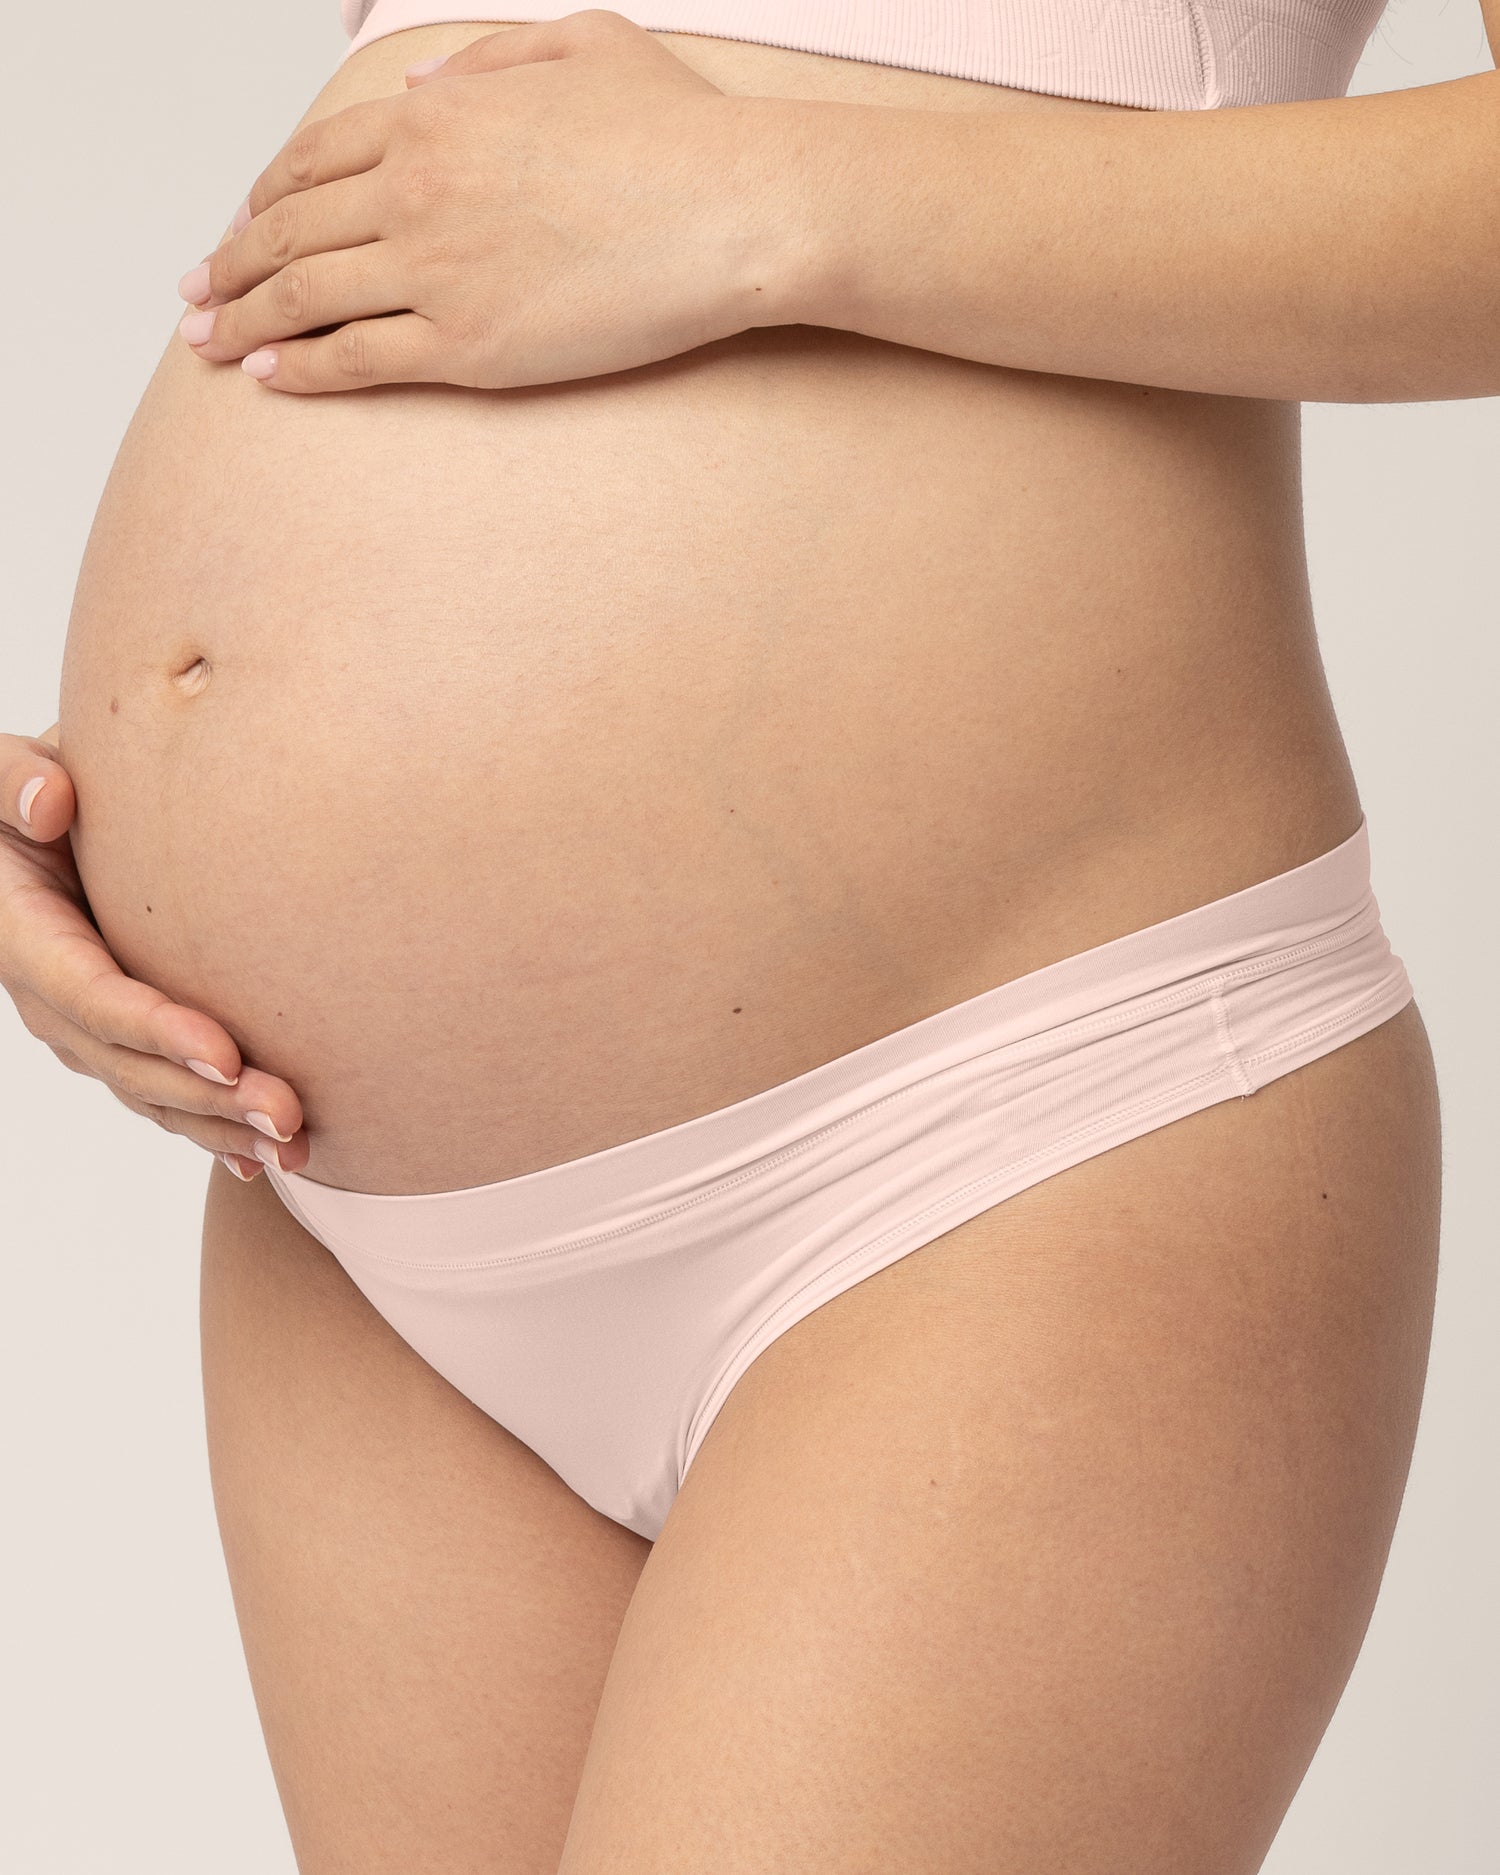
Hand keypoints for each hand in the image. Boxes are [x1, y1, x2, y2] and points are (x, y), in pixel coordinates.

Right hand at [0, 730, 307, 1180]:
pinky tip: (267, 1160)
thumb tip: (51, 804)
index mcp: (22, 933)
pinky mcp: (118, 1038)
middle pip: (128, 1062)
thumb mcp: (4, 771)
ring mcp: (82, 1026)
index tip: (225, 1052)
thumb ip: (13, 780)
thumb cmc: (34, 788)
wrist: (34, 823)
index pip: (89, 994)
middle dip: (207, 1097)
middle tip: (287, 1113)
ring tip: (295, 1147)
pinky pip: (162, 1095)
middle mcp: (47, 994)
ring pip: (151, 1093)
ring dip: (221, 1126)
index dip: (154, 1029)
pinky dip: (212, 1129)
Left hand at [177, 9, 793, 392]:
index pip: (317, 161)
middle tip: (198, 295)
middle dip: (231, 264)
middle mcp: (417, 189)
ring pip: (306, 297)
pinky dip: (304, 369)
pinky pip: (357, 359)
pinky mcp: (465, 346)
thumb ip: (491, 62)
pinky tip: (271, 378)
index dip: (266, 197)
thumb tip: (424, 92)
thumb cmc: (680, 136)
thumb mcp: (584, 44)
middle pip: (291, 231)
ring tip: (211, 344)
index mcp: (439, 118)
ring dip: (246, 321)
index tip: (242, 225)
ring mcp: (434, 270)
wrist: (733, 212)